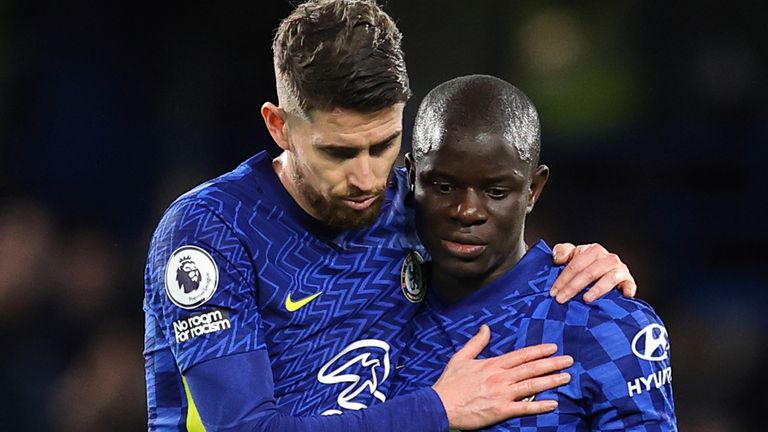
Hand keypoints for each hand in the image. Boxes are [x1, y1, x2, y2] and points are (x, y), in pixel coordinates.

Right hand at [432, 325, 572, 429]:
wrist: (440, 404)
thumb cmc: (450, 383)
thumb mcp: (461, 357)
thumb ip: (476, 342)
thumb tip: (486, 327)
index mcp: (492, 364)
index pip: (521, 355)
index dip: (539, 351)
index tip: (553, 348)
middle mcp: (500, 377)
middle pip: (531, 368)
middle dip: (552, 364)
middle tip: (569, 360)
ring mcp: (502, 394)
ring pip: (532, 385)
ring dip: (551, 381)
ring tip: (566, 377)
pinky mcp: (500, 410)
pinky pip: (524, 408)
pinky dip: (540, 406)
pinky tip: (553, 403)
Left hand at [549, 242, 636, 303]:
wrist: (605, 270)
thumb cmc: (586, 264)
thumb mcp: (572, 254)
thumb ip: (562, 251)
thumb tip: (558, 259)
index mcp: (593, 250)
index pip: (576, 265)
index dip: (563, 279)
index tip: (553, 292)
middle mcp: (608, 258)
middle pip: (589, 273)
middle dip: (573, 287)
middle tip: (561, 299)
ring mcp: (619, 269)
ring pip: (609, 278)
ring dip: (597, 289)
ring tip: (586, 299)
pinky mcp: (628, 281)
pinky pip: (629, 285)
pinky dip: (627, 290)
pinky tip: (623, 297)